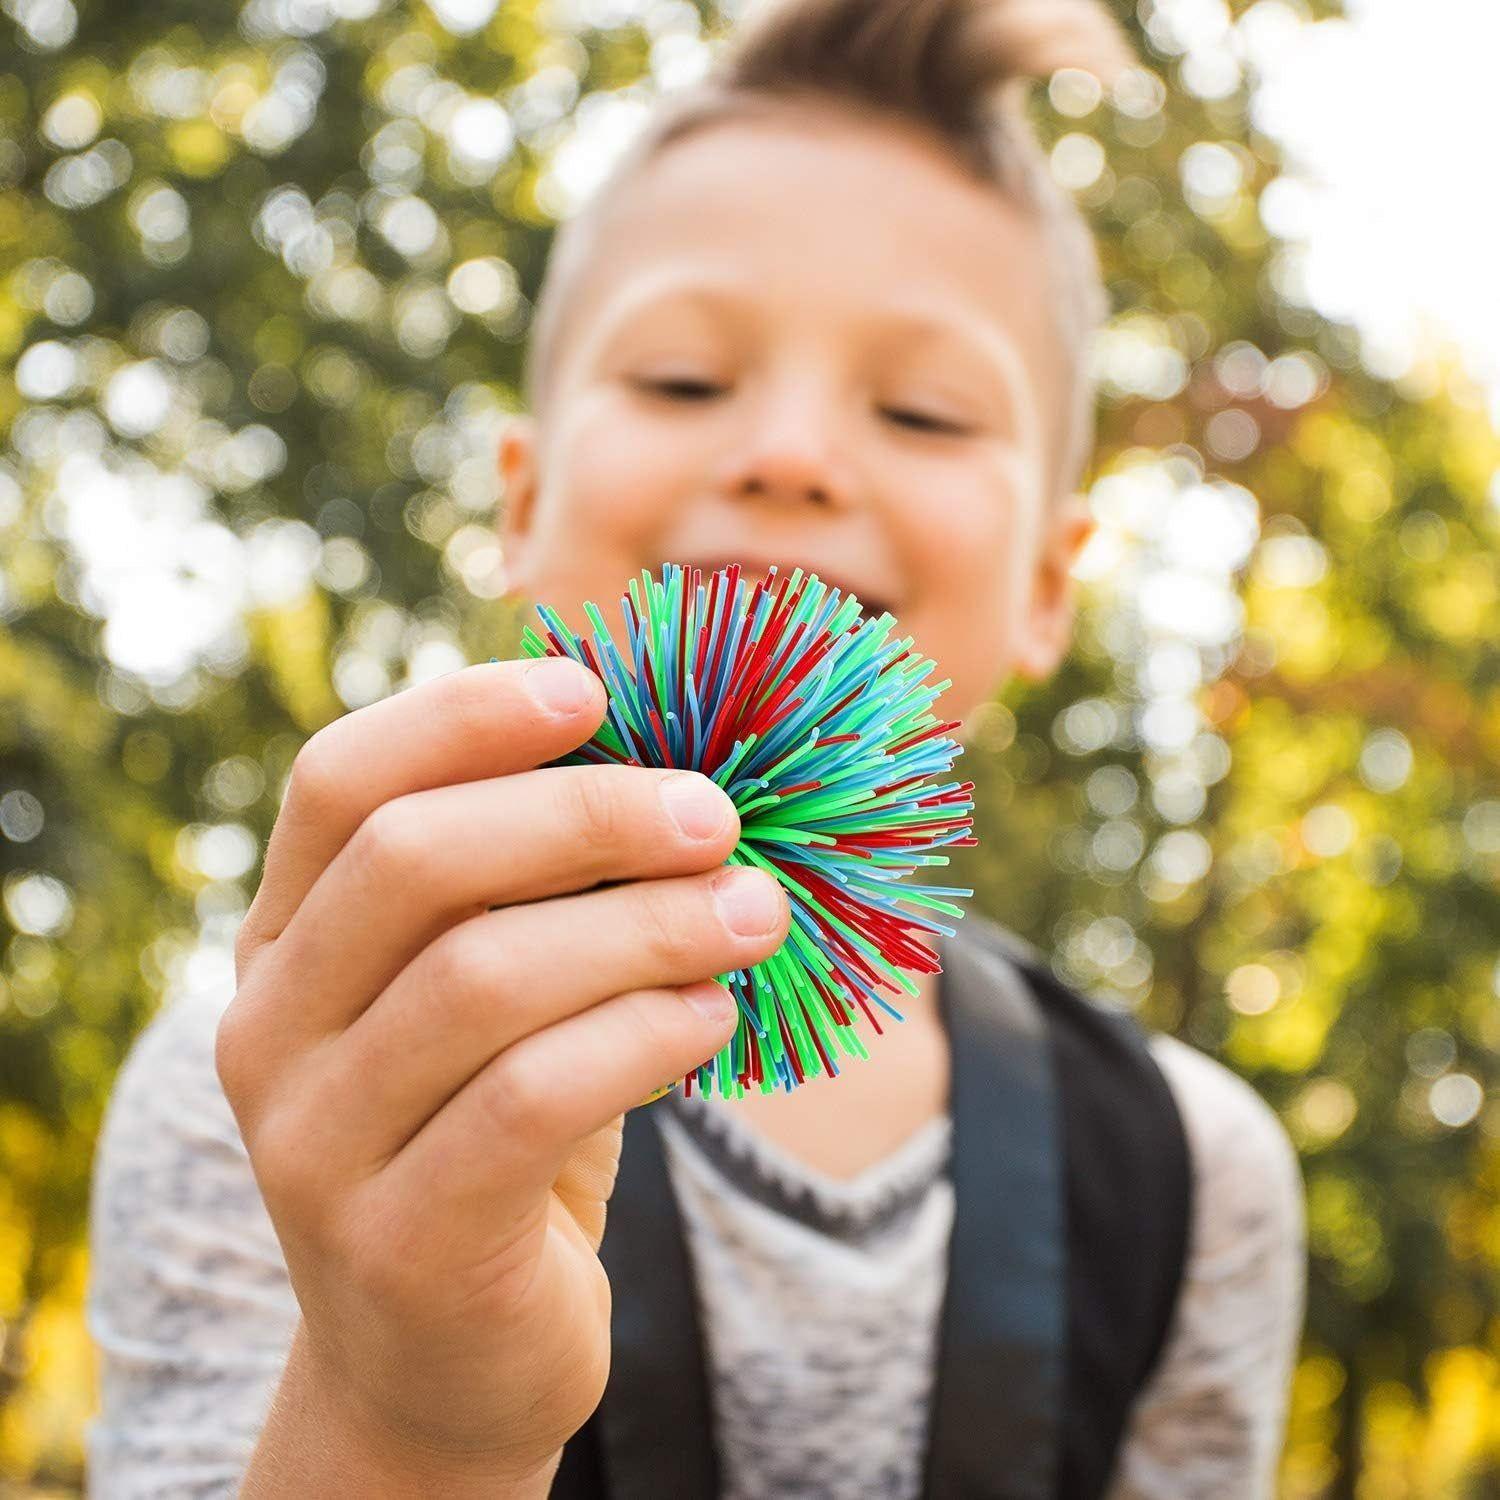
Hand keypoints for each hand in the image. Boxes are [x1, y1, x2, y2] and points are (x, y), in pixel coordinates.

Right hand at [217, 657, 788, 1494]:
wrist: (448, 1355)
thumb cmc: (498, 1129)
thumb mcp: (504, 991)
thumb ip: (543, 888)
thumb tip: (678, 758)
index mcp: (286, 940)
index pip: (340, 782)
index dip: (463, 715)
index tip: (595, 690)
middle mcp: (270, 1030)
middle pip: (415, 861)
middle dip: (587, 817)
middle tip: (718, 815)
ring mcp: (314, 1143)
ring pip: (484, 977)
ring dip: (648, 927)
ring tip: (752, 914)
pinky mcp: (399, 1241)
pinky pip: (532, 1098)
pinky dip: (644, 1034)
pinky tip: (713, 1018)